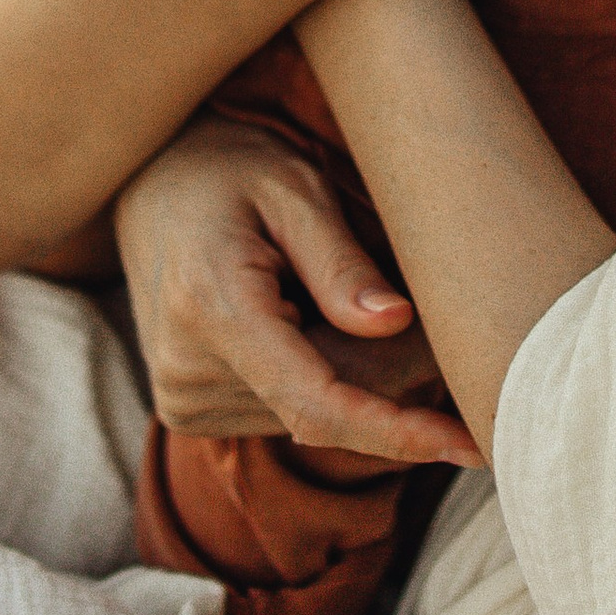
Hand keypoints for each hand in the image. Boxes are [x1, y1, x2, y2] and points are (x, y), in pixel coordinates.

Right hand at [116, 113, 477, 466]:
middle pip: (328, 408)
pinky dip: (323, 376)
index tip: (469, 443)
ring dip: (356, 372)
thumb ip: (340, 260)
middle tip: (434, 318)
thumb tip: (398, 323)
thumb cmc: (229, 170)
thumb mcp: (293, 187)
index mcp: (210, 307)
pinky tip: (310, 316)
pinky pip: (285, 410)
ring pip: (312, 415)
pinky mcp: (188, 410)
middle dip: (396, 377)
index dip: (399, 431)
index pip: (317, 403)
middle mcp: (186, 370)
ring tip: (342, 293)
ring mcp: (182, 398)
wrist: (146, 184)